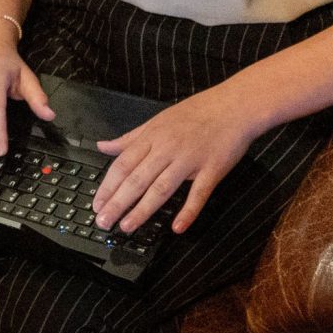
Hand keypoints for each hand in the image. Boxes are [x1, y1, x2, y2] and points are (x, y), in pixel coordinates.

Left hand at [92, 85, 264, 233]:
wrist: (236, 105)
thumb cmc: (197, 112)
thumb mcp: (158, 120)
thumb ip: (130, 138)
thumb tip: (103, 146)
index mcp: (152, 137)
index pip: (122, 165)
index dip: (107, 186)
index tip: (96, 205)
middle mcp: (167, 148)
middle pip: (137, 179)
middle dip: (117, 202)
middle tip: (103, 221)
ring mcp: (190, 159)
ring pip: (161, 187)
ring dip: (142, 209)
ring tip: (127, 226)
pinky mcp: (213, 169)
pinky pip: (199, 193)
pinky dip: (189, 210)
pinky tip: (177, 227)